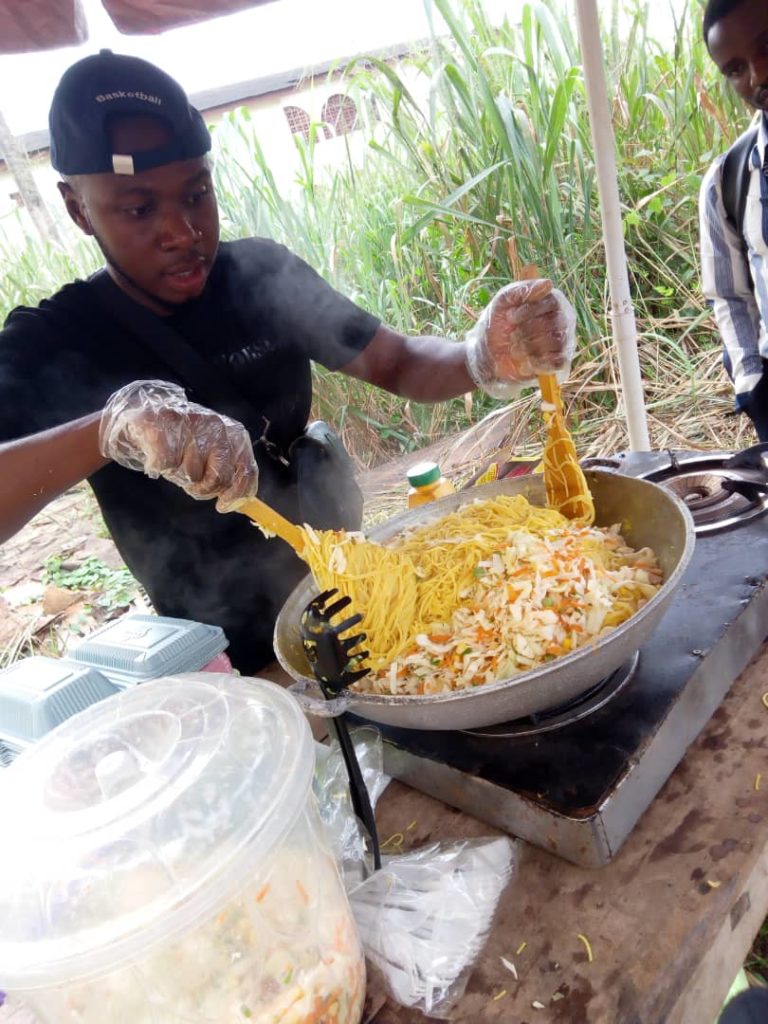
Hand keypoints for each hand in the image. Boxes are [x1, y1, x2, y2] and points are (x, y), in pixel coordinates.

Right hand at [99, 380, 258, 505]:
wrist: (150, 414)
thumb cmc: (185, 443)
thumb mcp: (213, 456)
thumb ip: (228, 475)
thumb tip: (236, 504)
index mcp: (236, 435)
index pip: (247, 471)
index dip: (237, 494)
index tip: (223, 505)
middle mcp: (218, 427)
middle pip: (219, 478)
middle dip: (203, 488)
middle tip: (190, 482)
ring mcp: (194, 423)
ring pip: (190, 474)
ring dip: (179, 475)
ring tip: (173, 460)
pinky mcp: (167, 423)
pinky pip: (167, 464)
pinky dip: (159, 466)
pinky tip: (158, 454)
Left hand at [465, 279, 576, 397]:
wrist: (489, 354)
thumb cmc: (498, 323)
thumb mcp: (503, 301)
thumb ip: (522, 290)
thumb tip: (548, 284)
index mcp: (551, 301)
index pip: (553, 302)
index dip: (530, 310)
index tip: (510, 317)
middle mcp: (562, 319)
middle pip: (556, 322)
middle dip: (527, 331)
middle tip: (512, 335)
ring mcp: (563, 340)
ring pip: (557, 342)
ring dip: (529, 347)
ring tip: (515, 349)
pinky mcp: (559, 362)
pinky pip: (558, 362)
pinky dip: (537, 362)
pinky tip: (524, 361)